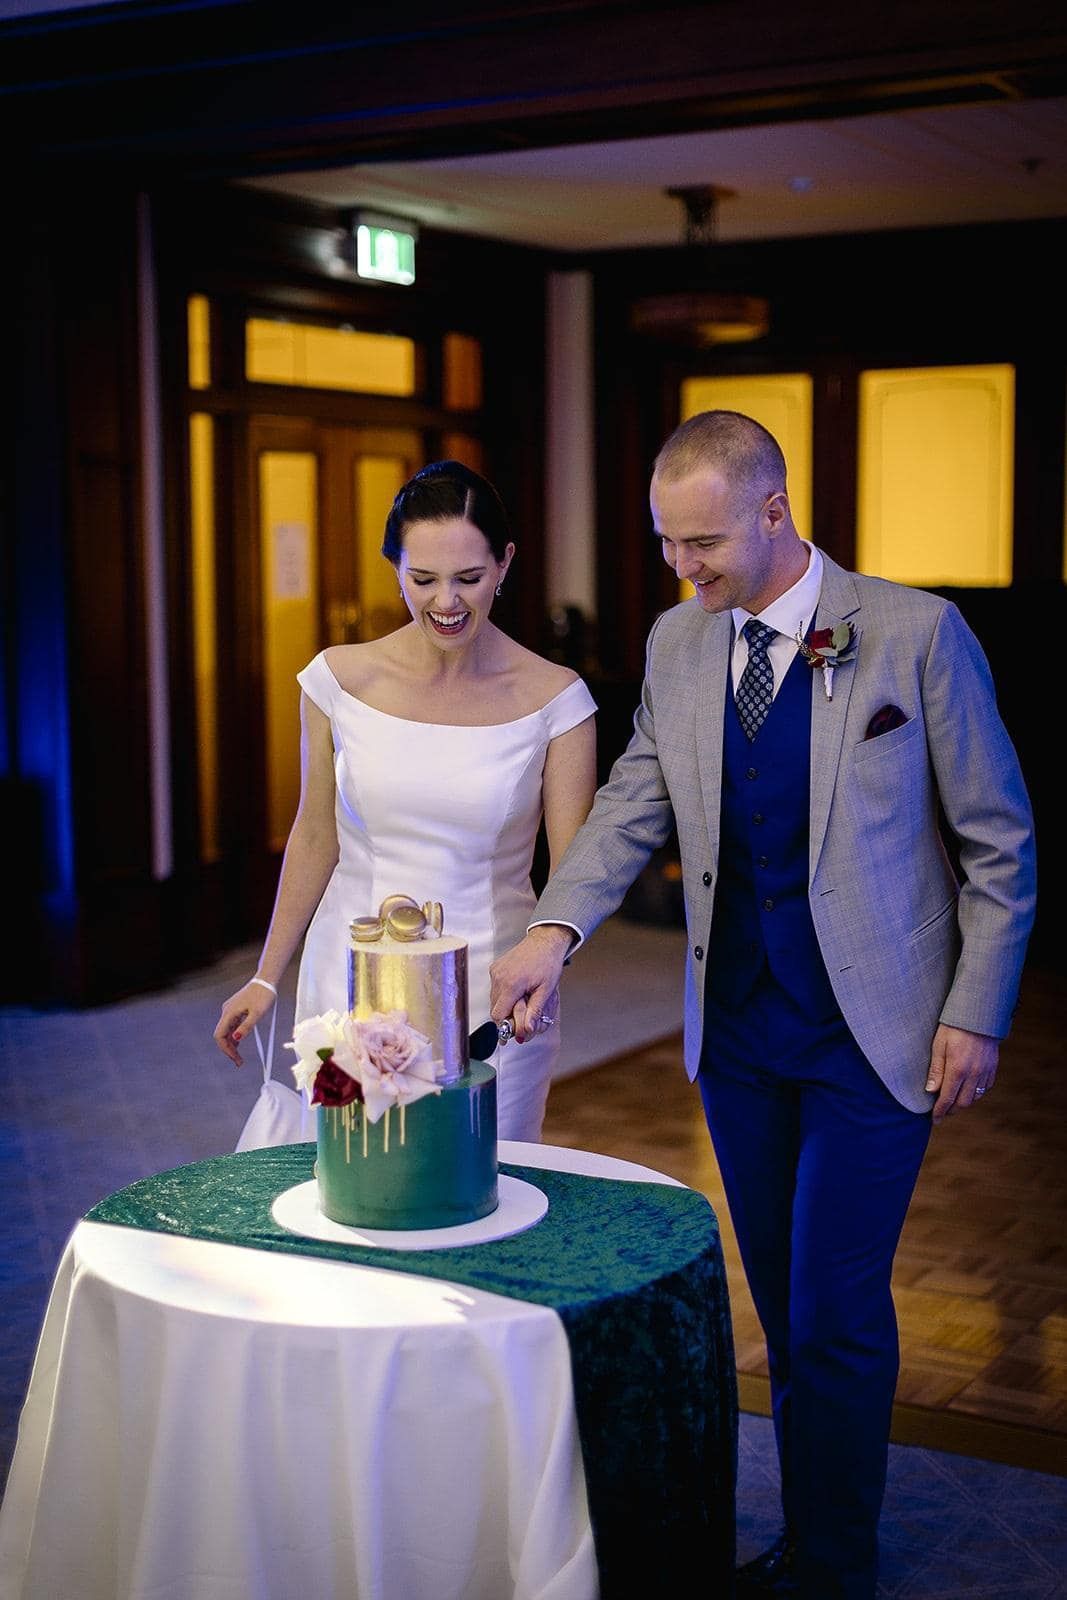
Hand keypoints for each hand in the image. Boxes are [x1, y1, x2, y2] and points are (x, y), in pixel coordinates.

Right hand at [213, 981, 275, 1066]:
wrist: (266, 980)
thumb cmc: (264, 994)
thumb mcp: (257, 1013)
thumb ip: (246, 1026)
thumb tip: (236, 1039)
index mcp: (229, 1012)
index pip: (220, 1035)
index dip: (226, 1049)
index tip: (235, 1059)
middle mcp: (227, 1011)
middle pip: (222, 1035)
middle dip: (229, 1049)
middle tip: (239, 1062)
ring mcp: (230, 1010)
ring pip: (227, 1031)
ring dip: (232, 1044)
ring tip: (239, 1057)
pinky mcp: (236, 1009)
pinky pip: (231, 1026)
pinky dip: (235, 1036)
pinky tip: (240, 1043)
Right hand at [490, 925, 571, 1042]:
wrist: (545, 941)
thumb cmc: (548, 962)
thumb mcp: (546, 990)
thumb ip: (534, 1012)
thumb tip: (527, 1030)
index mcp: (511, 983)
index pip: (499, 1015)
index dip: (505, 1026)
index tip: (512, 1032)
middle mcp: (499, 977)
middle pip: (495, 1008)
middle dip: (507, 1016)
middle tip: (521, 1017)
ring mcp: (496, 971)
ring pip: (494, 999)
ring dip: (505, 1005)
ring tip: (522, 1000)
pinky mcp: (495, 968)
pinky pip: (495, 988)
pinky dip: (503, 993)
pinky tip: (517, 990)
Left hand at [925, 1023, 998, 1122]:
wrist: (979, 1014)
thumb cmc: (954, 1026)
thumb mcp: (938, 1044)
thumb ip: (936, 1069)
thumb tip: (931, 1091)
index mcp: (958, 1069)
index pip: (947, 1098)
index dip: (940, 1111)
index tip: (934, 1119)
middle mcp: (974, 1073)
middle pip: (963, 1103)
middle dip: (951, 1110)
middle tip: (941, 1112)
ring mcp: (985, 1071)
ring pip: (975, 1097)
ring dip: (963, 1103)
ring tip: (952, 1103)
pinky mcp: (993, 1067)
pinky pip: (985, 1088)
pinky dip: (975, 1094)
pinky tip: (967, 1091)